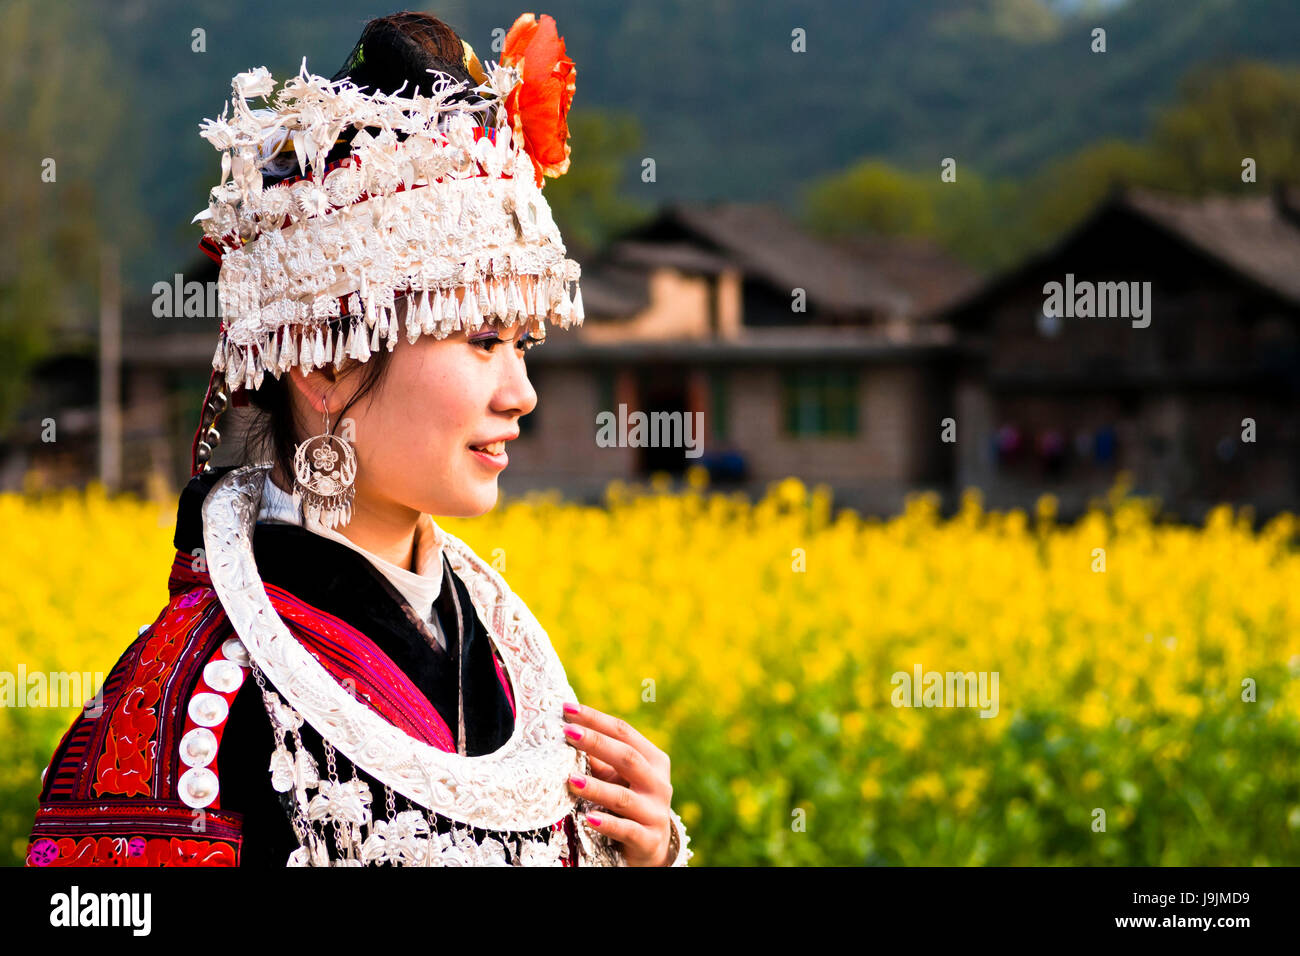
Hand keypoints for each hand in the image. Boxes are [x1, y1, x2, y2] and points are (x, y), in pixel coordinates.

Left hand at [561, 701, 673, 865]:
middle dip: (596, 742)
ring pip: (623, 796)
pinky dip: (607, 824)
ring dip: (596, 787)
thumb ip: (599, 758)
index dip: (596, 719)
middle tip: (568, 733)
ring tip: (571, 780)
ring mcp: (655, 812)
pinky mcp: (649, 839)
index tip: (567, 709)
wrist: (652, 845)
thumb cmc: (630, 801)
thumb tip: (567, 731)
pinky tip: (588, 818)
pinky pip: (626, 830)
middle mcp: (658, 783)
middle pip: (627, 757)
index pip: (624, 732)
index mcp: (653, 760)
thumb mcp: (618, 777)